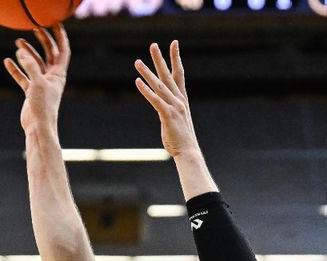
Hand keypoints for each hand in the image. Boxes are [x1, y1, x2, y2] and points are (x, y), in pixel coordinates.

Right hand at [4, 25, 70, 131]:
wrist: (38, 127)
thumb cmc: (43, 107)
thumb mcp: (37, 84)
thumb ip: (30, 66)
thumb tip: (21, 51)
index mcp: (58, 75)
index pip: (62, 51)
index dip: (61, 38)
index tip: (56, 24)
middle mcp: (51, 78)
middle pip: (49, 54)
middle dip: (43, 41)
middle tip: (34, 28)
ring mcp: (41, 84)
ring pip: (35, 64)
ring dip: (27, 53)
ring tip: (17, 42)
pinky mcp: (31, 92)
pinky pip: (23, 77)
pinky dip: (16, 69)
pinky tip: (7, 61)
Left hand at [135, 41, 199, 157]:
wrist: (188, 151)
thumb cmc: (181, 139)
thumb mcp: (177, 121)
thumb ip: (170, 111)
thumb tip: (164, 109)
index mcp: (182, 100)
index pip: (179, 74)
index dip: (176, 58)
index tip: (174, 43)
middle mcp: (179, 100)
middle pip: (168, 75)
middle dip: (160, 59)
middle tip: (152, 45)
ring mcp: (174, 107)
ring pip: (159, 85)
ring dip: (147, 73)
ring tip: (137, 62)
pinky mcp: (168, 115)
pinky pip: (155, 100)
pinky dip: (146, 90)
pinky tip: (137, 82)